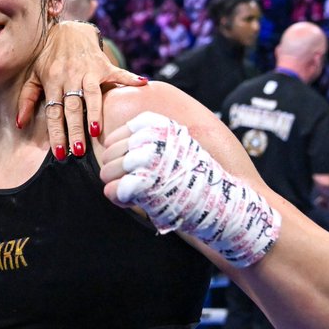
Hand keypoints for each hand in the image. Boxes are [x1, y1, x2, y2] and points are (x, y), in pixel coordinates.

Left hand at [18, 21, 146, 158]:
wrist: (66, 30)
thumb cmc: (48, 57)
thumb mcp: (33, 76)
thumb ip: (27, 99)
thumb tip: (20, 123)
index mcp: (53, 81)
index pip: (54, 111)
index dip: (57, 132)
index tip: (60, 152)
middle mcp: (70, 76)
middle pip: (72, 107)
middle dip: (75, 129)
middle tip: (78, 151)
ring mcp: (88, 71)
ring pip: (92, 94)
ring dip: (95, 112)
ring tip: (97, 131)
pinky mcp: (103, 65)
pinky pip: (118, 73)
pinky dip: (130, 78)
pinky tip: (142, 85)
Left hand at [99, 112, 279, 266]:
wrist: (221, 201)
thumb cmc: (197, 177)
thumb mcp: (179, 144)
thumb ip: (154, 138)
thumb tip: (116, 140)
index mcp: (158, 126)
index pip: (116, 136)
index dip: (118, 152)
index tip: (130, 164)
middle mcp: (150, 140)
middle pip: (109, 153)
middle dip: (114, 170)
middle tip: (129, 182)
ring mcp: (144, 162)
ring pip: (106, 171)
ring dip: (115, 184)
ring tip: (132, 193)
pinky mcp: (140, 185)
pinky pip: (112, 190)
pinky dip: (118, 199)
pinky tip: (131, 202)